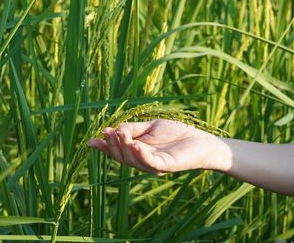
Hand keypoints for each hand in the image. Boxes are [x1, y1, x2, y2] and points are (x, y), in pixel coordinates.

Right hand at [88, 119, 228, 174]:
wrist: (202, 140)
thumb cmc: (177, 133)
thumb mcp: (150, 127)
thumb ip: (133, 129)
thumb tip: (114, 128)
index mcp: (138, 152)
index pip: (117, 152)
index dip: (104, 147)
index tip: (92, 140)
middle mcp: (143, 162)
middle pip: (122, 157)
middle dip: (112, 145)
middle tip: (106, 132)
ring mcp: (154, 166)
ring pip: (133, 160)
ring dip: (124, 147)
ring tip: (119, 134)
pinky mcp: (167, 166)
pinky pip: (151, 163)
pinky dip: (142, 155)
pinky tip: (136, 145)